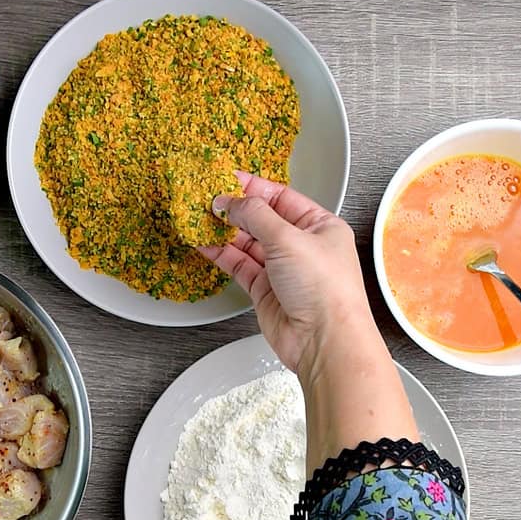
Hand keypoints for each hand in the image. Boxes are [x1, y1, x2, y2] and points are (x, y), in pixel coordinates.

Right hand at [199, 173, 417, 465]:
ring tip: (196, 216)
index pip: (281, 198)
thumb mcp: (289, 239)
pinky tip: (202, 242)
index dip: (253, 188)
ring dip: (223, 231)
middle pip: (262, 219)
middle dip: (234, 209)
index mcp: (320, 226)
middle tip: (204, 198)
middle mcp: (302, 245)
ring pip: (247, 243)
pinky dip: (221, 254)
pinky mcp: (264, 290)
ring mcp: (282, 269)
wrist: (324, 341)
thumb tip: (229, 201)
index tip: (224, 177)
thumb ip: (256, 216)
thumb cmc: (322, 286)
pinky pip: (239, 265)